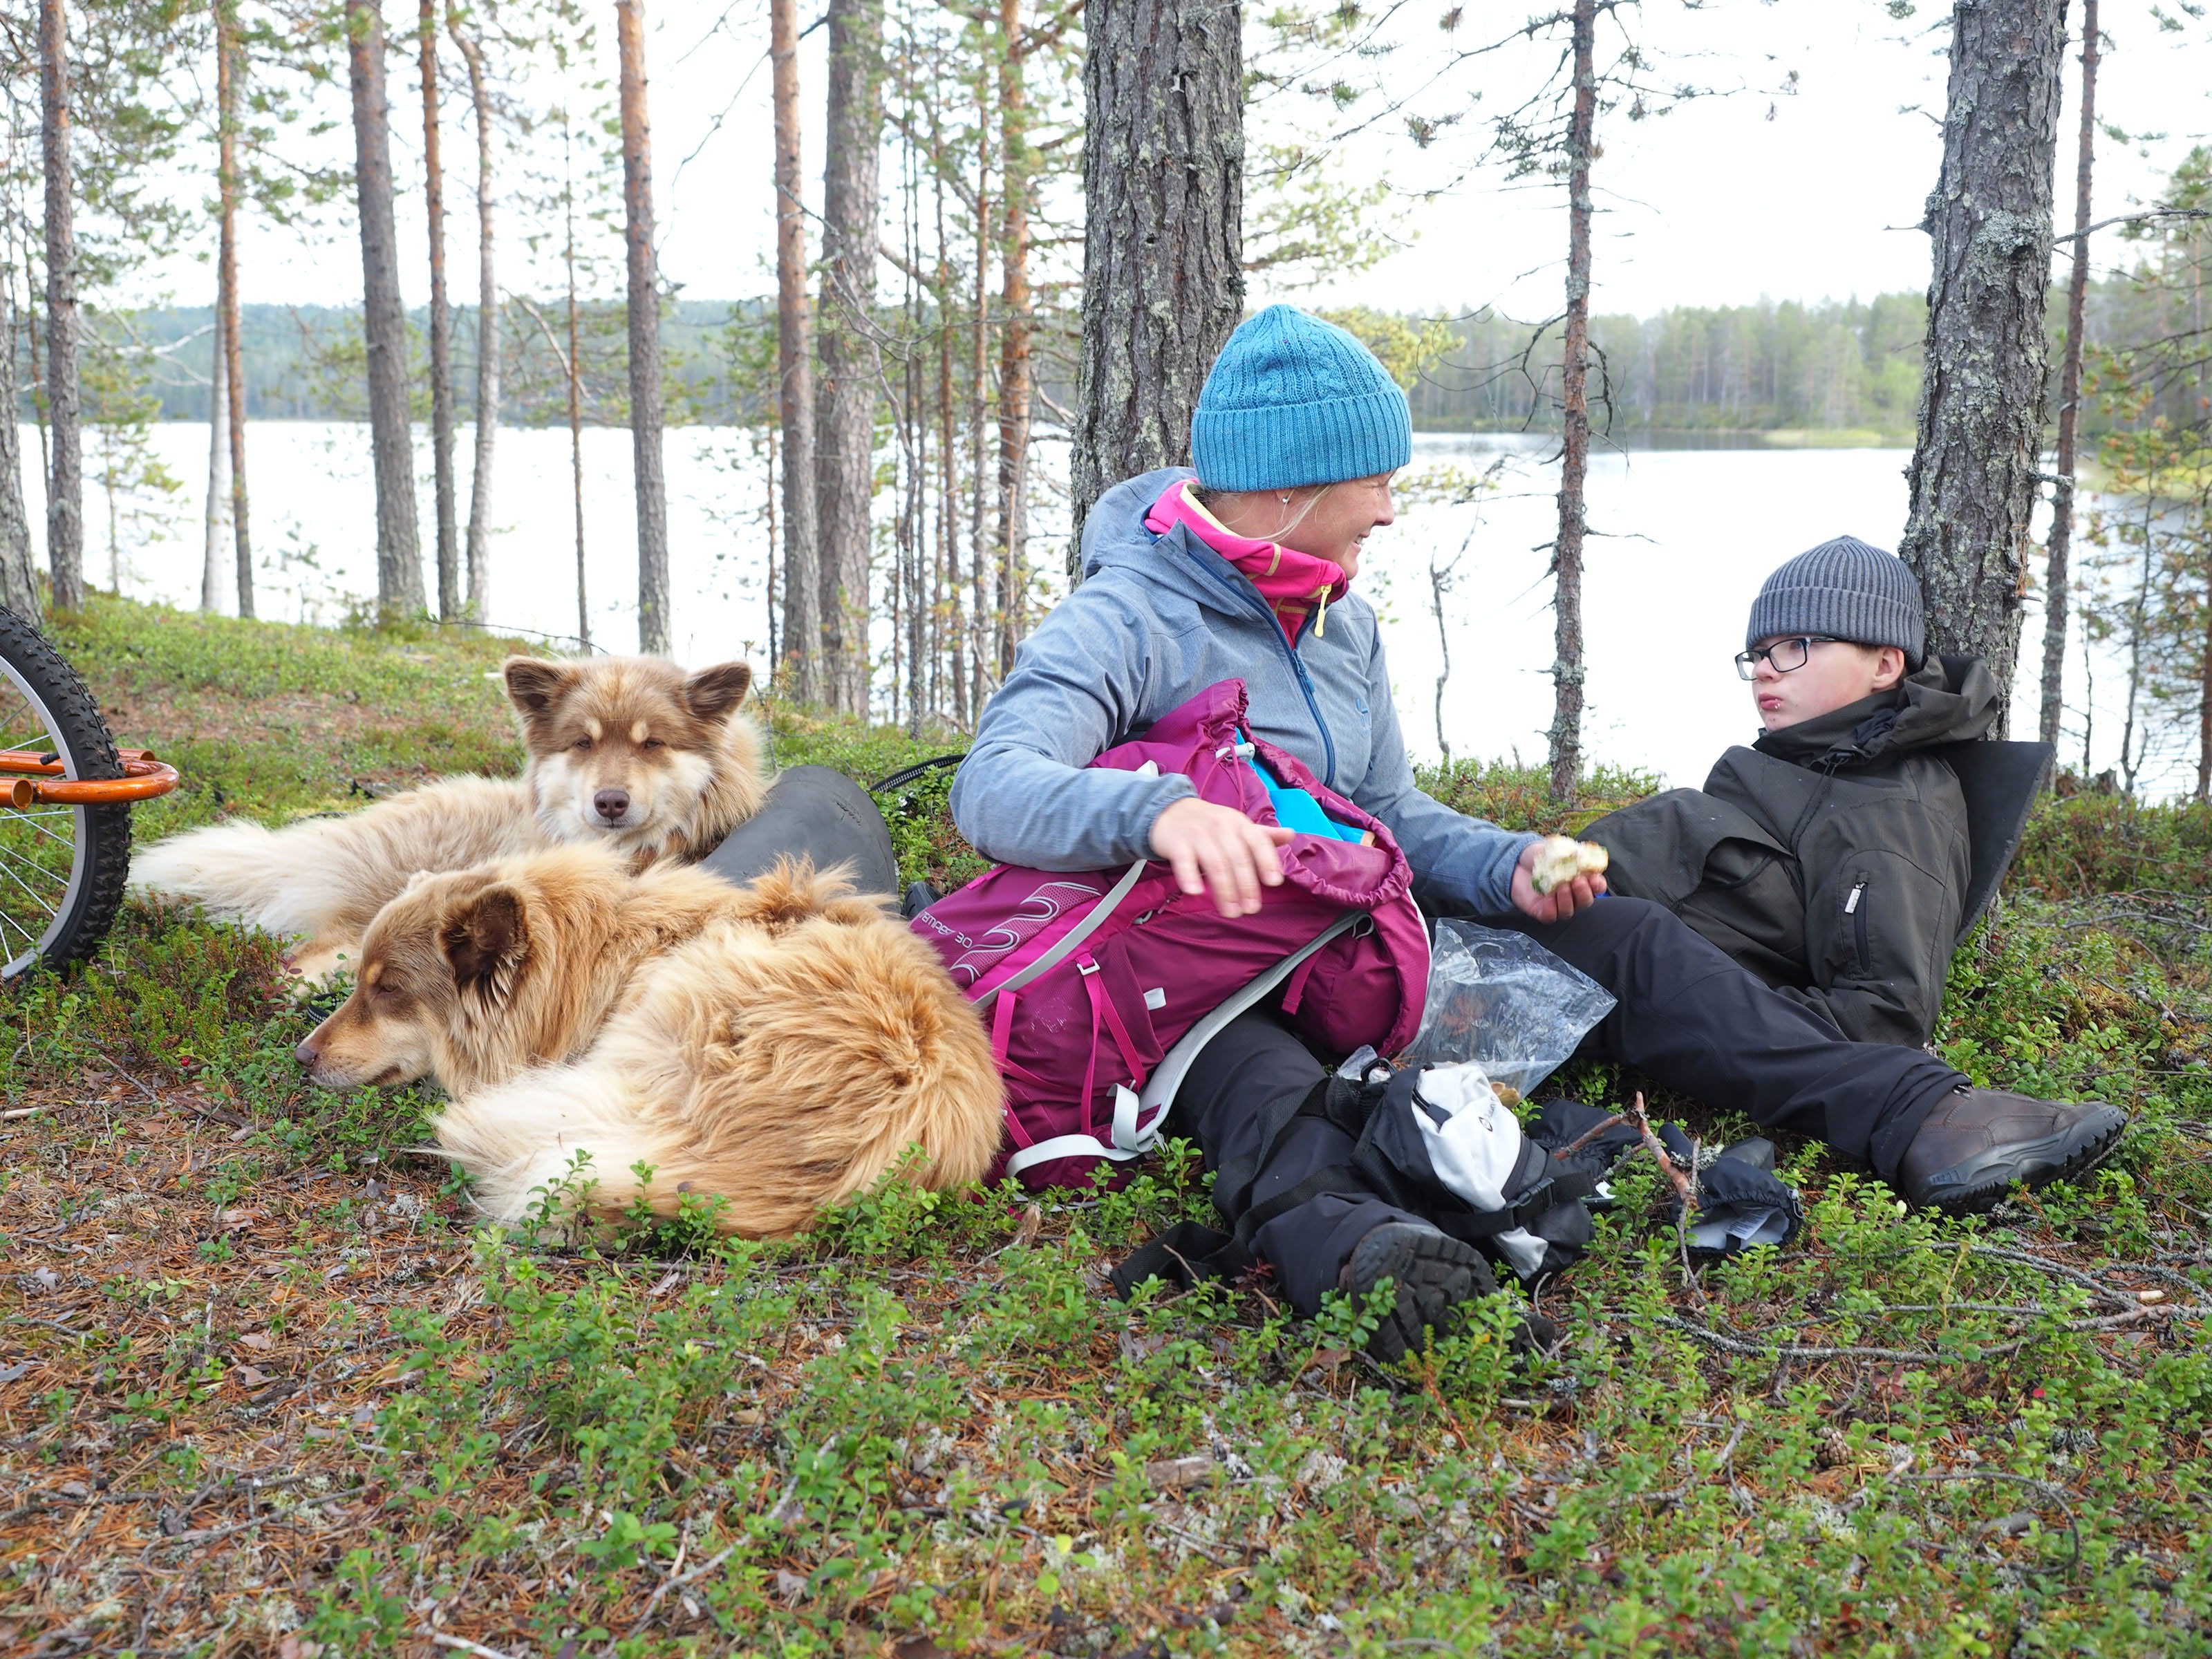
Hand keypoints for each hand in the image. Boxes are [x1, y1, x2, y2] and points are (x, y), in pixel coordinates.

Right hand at [1149, 797, 1294, 917]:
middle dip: (1246, 885)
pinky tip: (1195, 892)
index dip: (1267, 861)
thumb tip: (1292, 834)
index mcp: (1239, 823)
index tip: (1274, 882)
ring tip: (1231, 912)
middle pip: (1237, 857)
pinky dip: (1189, 876)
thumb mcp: (1237, 825)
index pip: (1257, 841)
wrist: (1169, 811)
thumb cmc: (1210, 824)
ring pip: (1215, 863)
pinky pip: (1183, 861)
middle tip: (1251, 909)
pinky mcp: (1176, 843)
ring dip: (1224, 890)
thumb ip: (1263, 835)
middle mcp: (1221, 826)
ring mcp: (1198, 834)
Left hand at [1511, 839, 1607, 922]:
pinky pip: (1550, 916)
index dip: (1598, 885)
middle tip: (1577, 881)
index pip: (1596, 887)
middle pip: (1585, 902)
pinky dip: (1551, 909)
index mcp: (1580, 879)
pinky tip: (1548, 898)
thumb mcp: (1556, 848)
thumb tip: (1581, 854)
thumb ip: (1570, 851)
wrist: (1516, 861)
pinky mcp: (1541, 910)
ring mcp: (1556, 904)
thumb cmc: (1541, 856)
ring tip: (1562, 887)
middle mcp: (1571, 895)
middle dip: (1584, 893)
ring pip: (1569, 911)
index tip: (1594, 877)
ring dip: (1568, 900)